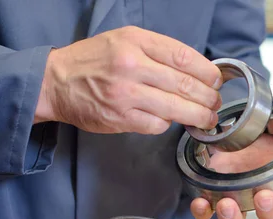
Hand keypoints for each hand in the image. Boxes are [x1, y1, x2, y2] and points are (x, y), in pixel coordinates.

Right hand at [35, 26, 221, 133]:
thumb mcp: (125, 41)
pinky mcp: (121, 118)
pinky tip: (170, 121)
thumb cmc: (94, 61)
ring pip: (176, 108)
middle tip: (216, 103)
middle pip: (185, 84)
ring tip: (207, 119)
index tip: (216, 81)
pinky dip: (168, 125)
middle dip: (208, 98)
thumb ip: (157, 52)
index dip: (207, 72)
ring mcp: (126, 93)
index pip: (183, 56)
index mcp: (135, 41)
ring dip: (198, 116)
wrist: (56, 81)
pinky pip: (157, 125)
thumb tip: (194, 71)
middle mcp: (132, 65)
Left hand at [190, 107, 272, 218]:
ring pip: (236, 216)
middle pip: (269, 211)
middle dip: (269, 209)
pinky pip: (207, 211)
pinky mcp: (212, 193)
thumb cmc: (260, 136)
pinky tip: (202, 203)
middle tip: (265, 198)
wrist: (229, 132)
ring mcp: (235, 194)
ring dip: (233, 215)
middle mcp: (259, 191)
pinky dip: (203, 210)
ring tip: (228, 204)